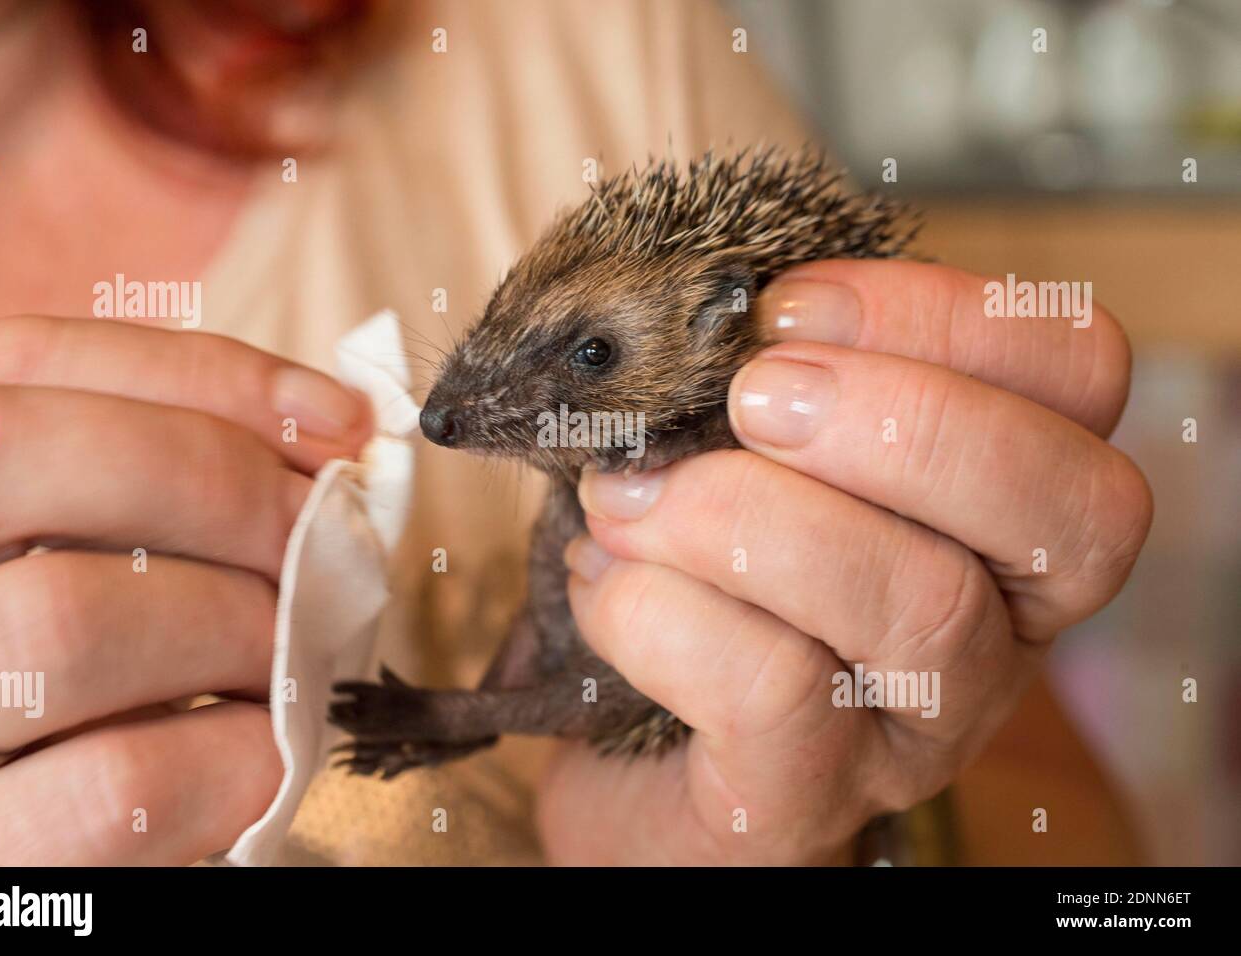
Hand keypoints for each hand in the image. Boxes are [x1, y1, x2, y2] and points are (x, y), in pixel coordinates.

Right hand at [0, 316, 369, 863]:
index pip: (22, 362)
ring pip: (62, 621)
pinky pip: (116, 786)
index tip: (339, 423)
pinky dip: (238, 754)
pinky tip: (265, 746)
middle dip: (219, 485)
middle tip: (323, 538)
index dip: (203, 376)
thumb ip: (168, 472)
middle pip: (12, 460)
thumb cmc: (93, 673)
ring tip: (289, 652)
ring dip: (236, 624)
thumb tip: (333, 430)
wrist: (43, 838)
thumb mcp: (96, 542)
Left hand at [539, 260, 1151, 864]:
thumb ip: (765, 382)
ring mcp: (917, 725)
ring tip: (626, 497)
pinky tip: (601, 580)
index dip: (943, 315)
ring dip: (744, 516)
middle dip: (899, 419)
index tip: (787, 309)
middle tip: (751, 399)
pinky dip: (659, 609)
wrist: (617, 760)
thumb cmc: (692, 578)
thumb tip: (711, 312)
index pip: (1077, 373)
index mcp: (1000, 504)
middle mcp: (1001, 622)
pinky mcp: (809, 798)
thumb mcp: (741, 454)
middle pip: (1066, 502)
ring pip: (919, 599)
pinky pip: (773, 690)